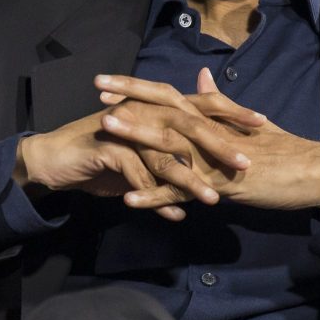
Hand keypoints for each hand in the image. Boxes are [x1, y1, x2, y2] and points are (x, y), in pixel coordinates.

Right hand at [15, 81, 258, 221]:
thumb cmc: (103, 160)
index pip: (201, 104)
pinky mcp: (109, 148)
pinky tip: (172, 215)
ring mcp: (126, 128)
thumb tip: (197, 188)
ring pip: (166, 153)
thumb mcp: (142, 160)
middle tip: (248, 164)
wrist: (56, 161)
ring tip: (213, 200)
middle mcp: (145, 111)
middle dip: (220, 145)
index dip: (232, 112)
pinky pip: (138, 175)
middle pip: (189, 124)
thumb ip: (171, 165)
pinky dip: (156, 197)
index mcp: (157, 106)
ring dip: (190, 179)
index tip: (263, 124)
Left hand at [96, 69, 319, 213]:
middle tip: (96, 91)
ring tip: (104, 132)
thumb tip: (200, 76)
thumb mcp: (247, 121)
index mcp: (212, 117)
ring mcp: (214, 156)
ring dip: (135, 137)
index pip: (168, 95)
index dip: (137, 86)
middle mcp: (209, 131)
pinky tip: (129, 198)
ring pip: (168, 144)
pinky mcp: (220, 183)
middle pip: (163, 110)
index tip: (106, 80)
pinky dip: (155, 195)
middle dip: (128, 100)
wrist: (312, 172)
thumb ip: (219, 101)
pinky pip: (182, 191)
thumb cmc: (280, 150)